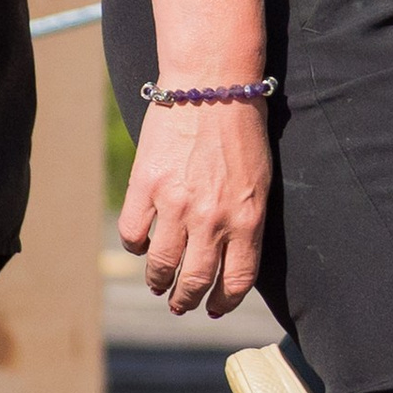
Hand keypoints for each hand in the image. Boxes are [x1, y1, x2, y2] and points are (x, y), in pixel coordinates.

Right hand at [119, 98, 269, 316]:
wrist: (212, 84)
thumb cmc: (241, 129)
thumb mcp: (259, 182)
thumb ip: (246, 220)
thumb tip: (230, 254)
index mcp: (247, 219)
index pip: (237, 280)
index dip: (224, 301)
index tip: (214, 308)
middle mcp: (213, 219)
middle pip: (197, 280)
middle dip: (187, 300)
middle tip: (179, 304)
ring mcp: (176, 203)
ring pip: (161, 264)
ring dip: (158, 280)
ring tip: (157, 283)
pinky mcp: (146, 185)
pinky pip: (133, 233)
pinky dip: (135, 245)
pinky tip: (139, 243)